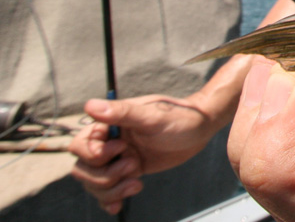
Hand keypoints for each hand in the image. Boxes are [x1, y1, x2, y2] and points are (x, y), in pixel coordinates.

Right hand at [68, 94, 220, 214]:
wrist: (200, 129)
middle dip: (105, 176)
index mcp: (111, 123)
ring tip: (137, 182)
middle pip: (83, 169)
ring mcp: (118, 159)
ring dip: (111, 189)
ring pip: (94, 184)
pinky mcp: (129, 172)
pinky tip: (119, 204)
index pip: (80, 145)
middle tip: (133, 166)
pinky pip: (108, 192)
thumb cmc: (179, 116)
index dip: (95, 154)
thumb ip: (122, 113)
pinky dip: (110, 200)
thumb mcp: (152, 116)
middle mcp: (110, 141)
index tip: (122, 149)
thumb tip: (89, 106)